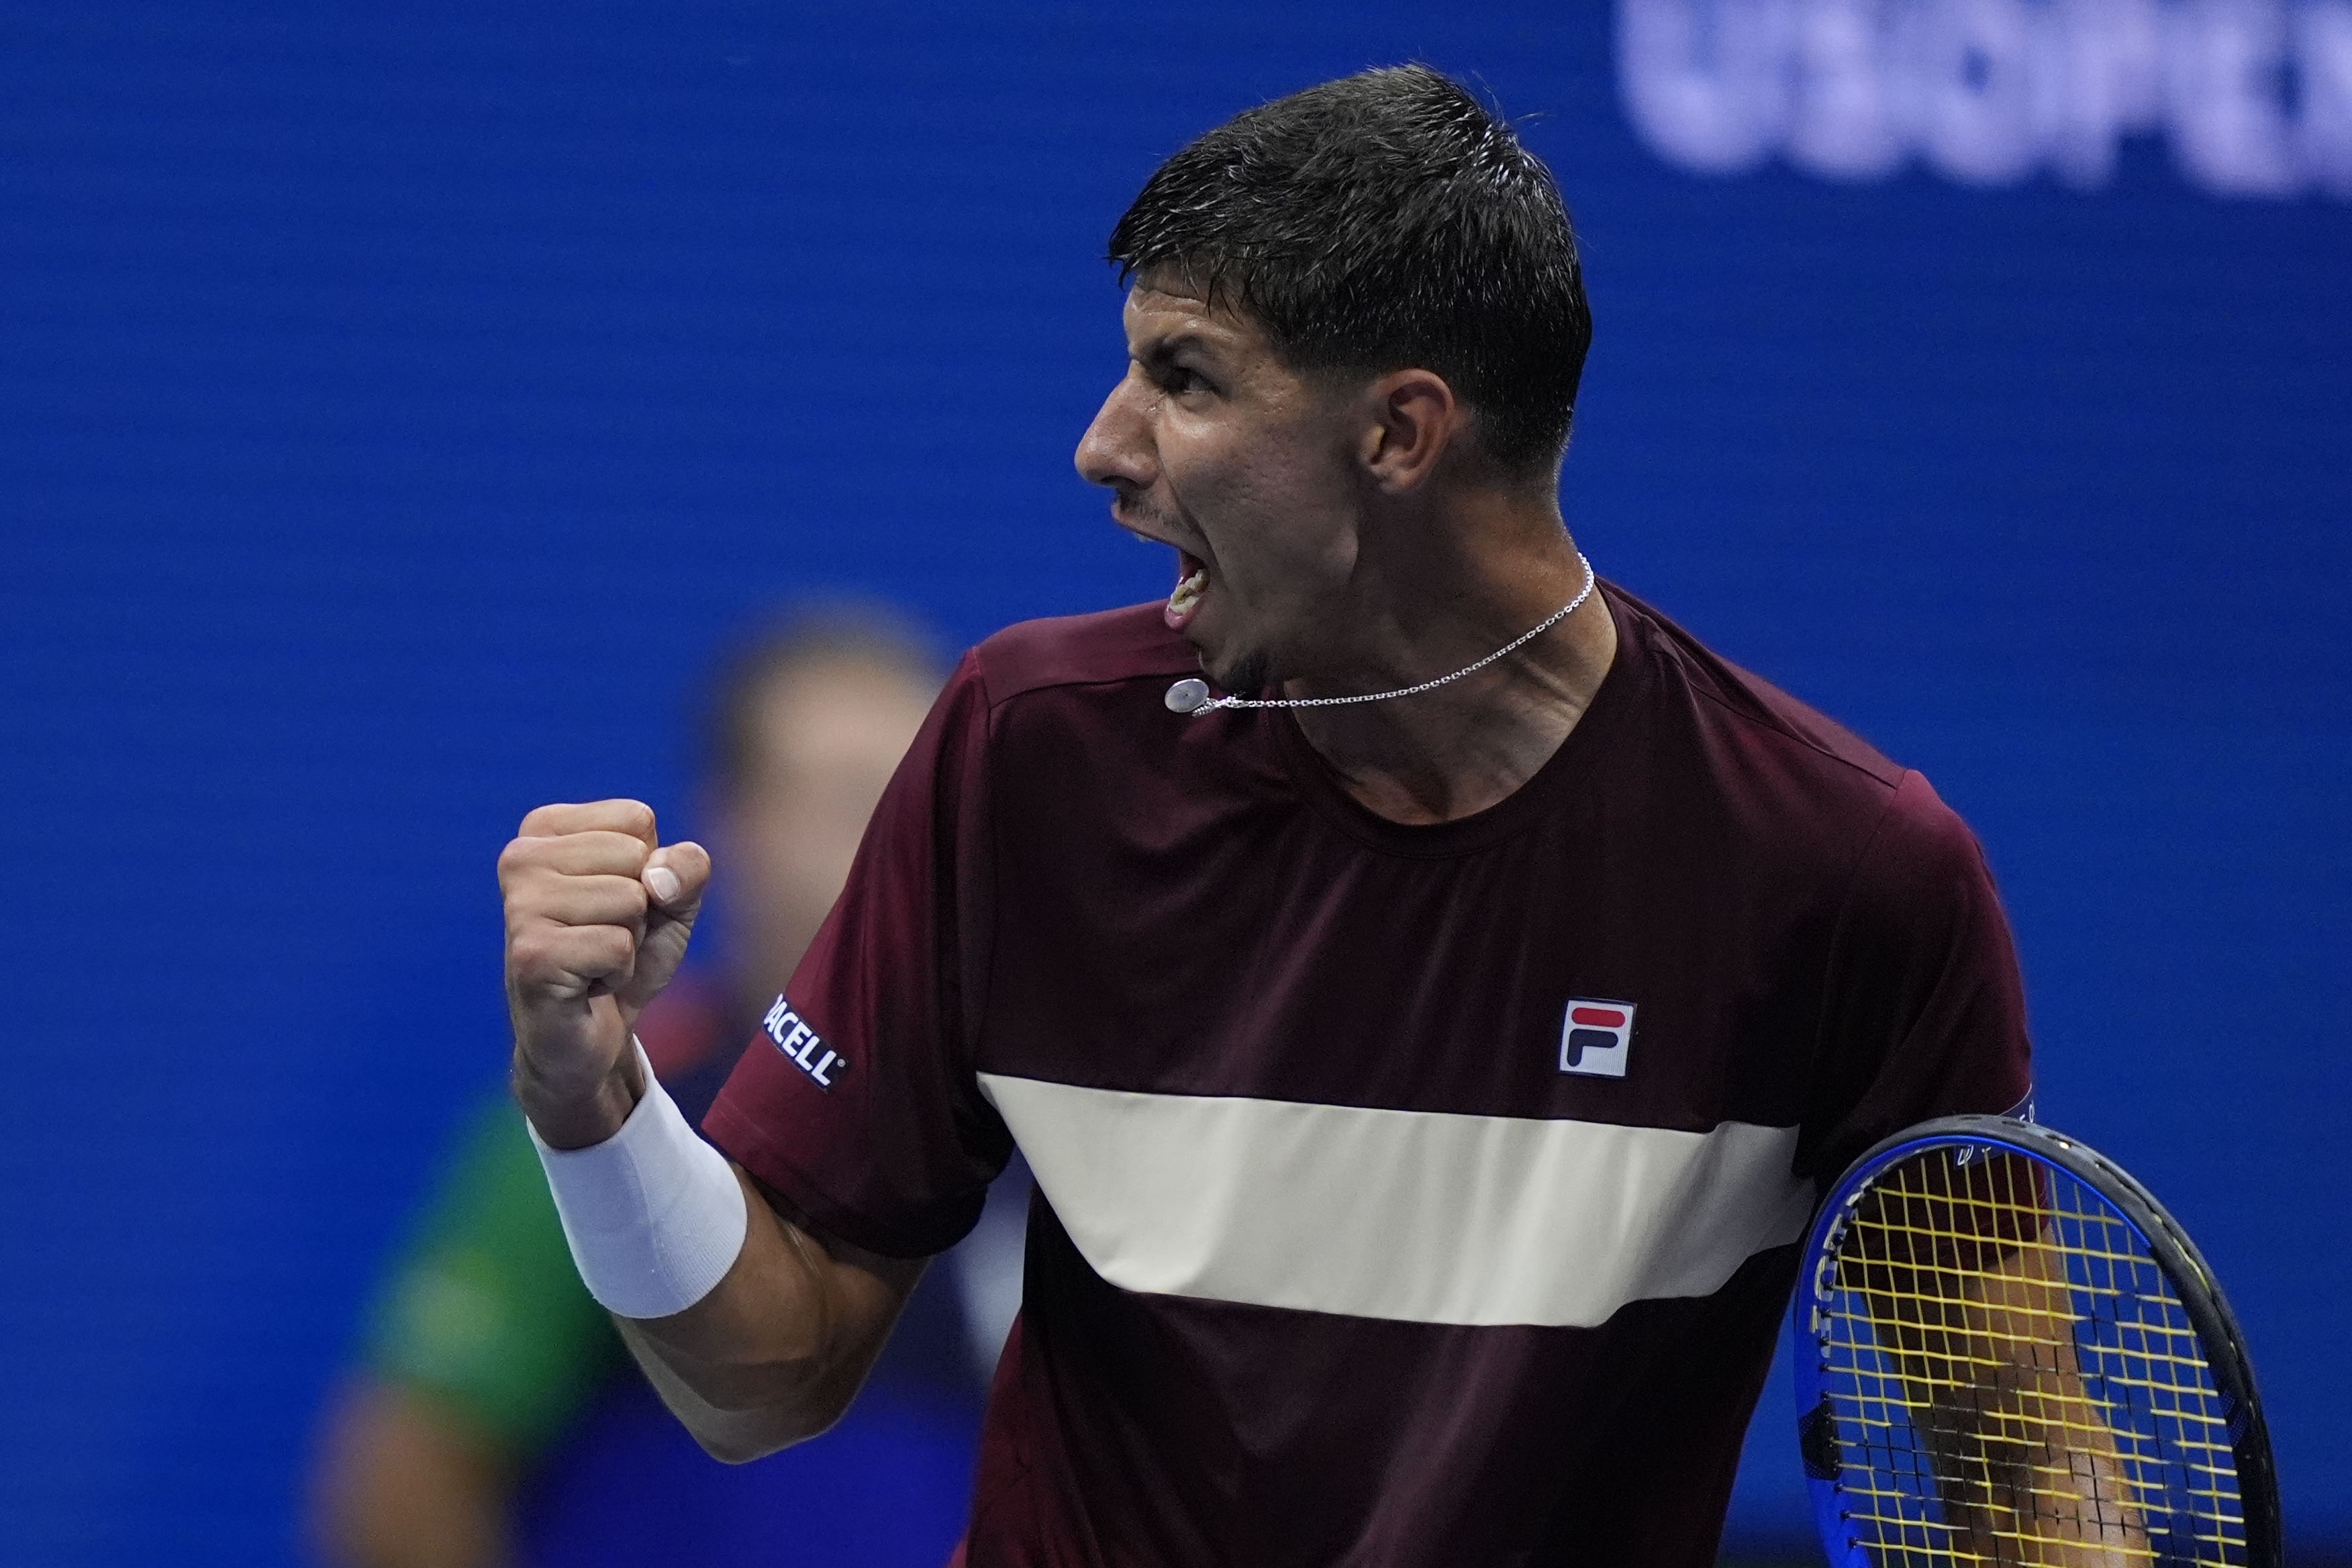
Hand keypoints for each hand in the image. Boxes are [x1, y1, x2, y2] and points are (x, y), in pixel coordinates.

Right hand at [499, 799, 710, 1148]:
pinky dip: (617, 973)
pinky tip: (585, 985)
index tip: (614, 904)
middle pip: (635, 857)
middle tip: (603, 938)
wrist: (590, 1037)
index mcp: (544, 828)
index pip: (637, 819)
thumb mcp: (673, 899)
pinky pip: (617, 946)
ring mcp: (519, 906)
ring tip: (593, 961)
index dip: (649, 868)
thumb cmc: (625, 954)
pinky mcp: (530, 955)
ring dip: (627, 942)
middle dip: (640, 908)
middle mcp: (520, 857)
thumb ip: (687, 866)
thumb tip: (658, 877)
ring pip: (630, 900)